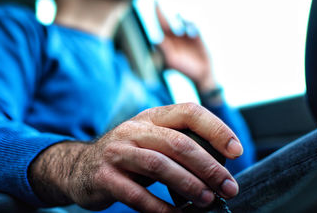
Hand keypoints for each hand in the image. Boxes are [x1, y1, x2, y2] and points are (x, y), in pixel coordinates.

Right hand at [29, 103, 242, 211]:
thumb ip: (177, 145)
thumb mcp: (150, 140)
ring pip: (159, 166)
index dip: (216, 128)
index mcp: (150, 118)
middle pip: (178, 143)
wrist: (80, 167)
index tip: (236, 151)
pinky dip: (160, 208)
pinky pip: (137, 194)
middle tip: (228, 187)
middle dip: (208, 167)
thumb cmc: (126, 155)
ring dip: (189, 185)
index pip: (188, 112)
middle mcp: (134, 130)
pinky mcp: (105, 177)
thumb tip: (220, 166)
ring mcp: (117, 152)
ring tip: (208, 200)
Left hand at [156, 4, 215, 91]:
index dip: (158, 13)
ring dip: (180, 17)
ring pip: (182, 21)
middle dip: (162, 11)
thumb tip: (155, 40)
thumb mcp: (172, 61)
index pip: (161, 25)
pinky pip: (193, 25)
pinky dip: (191, 24)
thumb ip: (164, 50)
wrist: (201, 75)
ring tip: (179, 17)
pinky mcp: (197, 38)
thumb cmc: (184, 70)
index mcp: (167, 43)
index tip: (155, 2)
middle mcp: (175, 38)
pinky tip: (191, 28)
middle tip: (156, 0)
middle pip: (167, 21)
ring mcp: (186, 37)